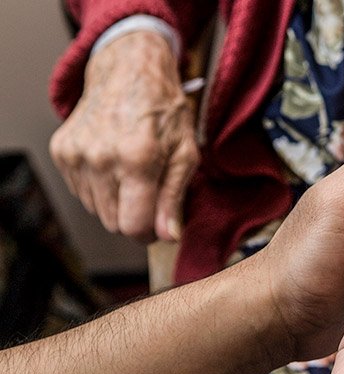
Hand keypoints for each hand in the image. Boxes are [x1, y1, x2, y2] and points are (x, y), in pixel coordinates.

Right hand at [49, 31, 198, 241]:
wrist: (129, 70)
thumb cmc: (164, 110)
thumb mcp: (185, 152)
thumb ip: (174, 197)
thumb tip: (168, 237)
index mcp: (137, 158)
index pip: (132, 226)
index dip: (148, 233)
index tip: (157, 226)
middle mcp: (100, 157)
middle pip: (114, 223)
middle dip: (134, 215)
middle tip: (149, 190)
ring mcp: (76, 154)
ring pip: (97, 210)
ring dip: (116, 201)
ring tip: (132, 171)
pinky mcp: (62, 151)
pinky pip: (82, 192)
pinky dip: (99, 186)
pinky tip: (113, 162)